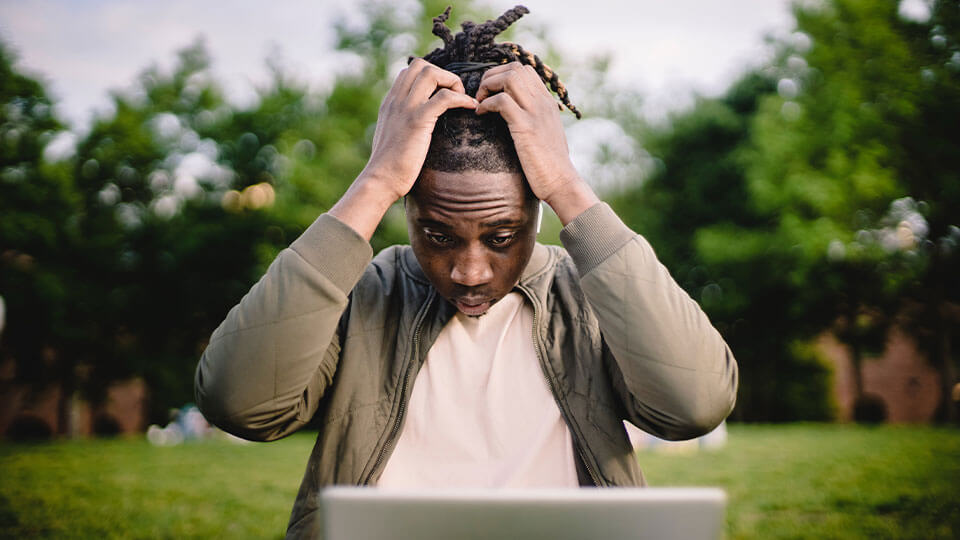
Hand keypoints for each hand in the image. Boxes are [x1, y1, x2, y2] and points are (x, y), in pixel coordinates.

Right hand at [362, 58, 477, 199]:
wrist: (380, 180)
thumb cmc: (389, 166)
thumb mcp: (392, 136)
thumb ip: (401, 123)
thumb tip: (415, 125)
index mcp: (390, 102)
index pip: (409, 71)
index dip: (431, 76)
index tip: (444, 94)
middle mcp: (396, 100)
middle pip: (420, 65)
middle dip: (442, 74)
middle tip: (454, 95)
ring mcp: (405, 108)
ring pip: (431, 73)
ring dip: (452, 82)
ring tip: (462, 99)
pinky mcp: (417, 121)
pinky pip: (444, 98)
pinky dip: (461, 98)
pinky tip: (470, 107)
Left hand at [475, 62, 597, 223]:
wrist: (561, 182)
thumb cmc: (549, 165)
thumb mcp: (544, 134)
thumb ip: (533, 119)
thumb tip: (515, 116)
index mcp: (547, 102)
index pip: (524, 70)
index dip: (501, 75)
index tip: (490, 93)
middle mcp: (543, 102)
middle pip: (515, 68)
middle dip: (491, 76)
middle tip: (481, 96)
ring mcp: (535, 113)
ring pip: (509, 78)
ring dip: (488, 86)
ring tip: (480, 103)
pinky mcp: (526, 127)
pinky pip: (502, 101)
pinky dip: (486, 104)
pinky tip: (481, 115)